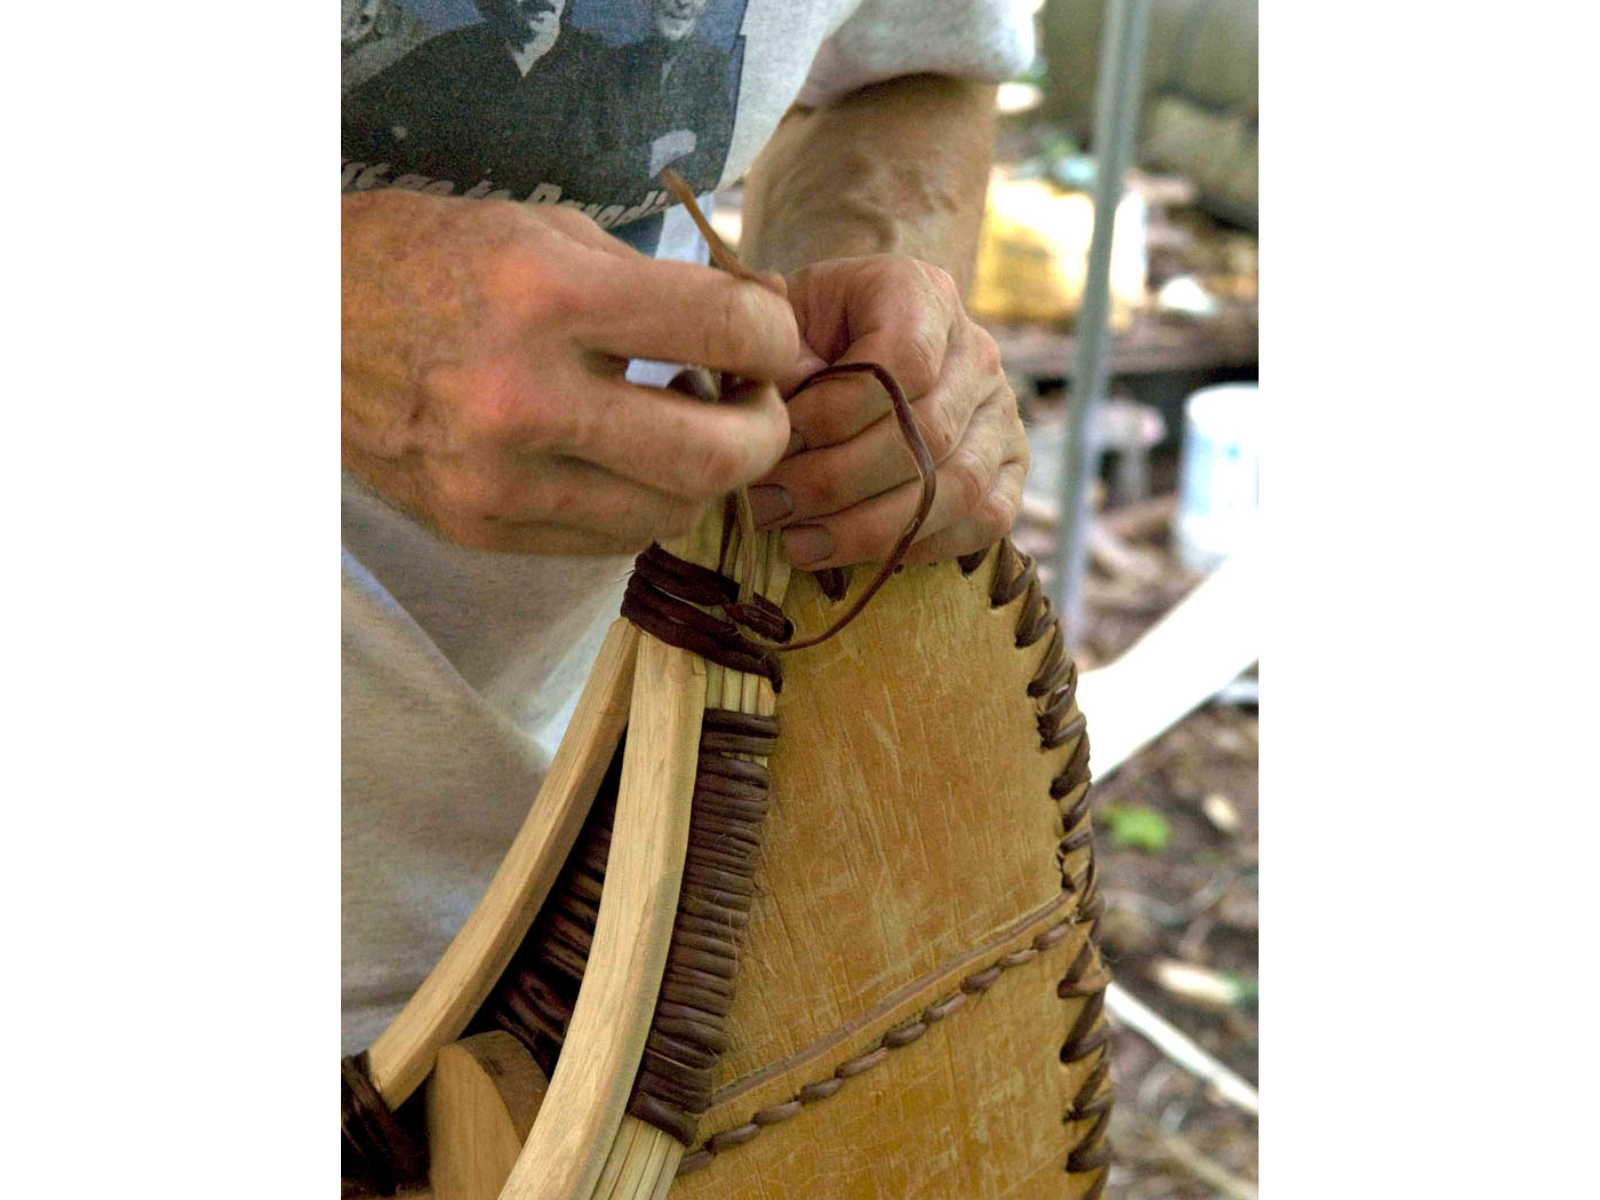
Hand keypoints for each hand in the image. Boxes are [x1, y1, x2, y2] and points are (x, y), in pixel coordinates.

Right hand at [342, 189, 798, 553]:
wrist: (299, 321)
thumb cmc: (431, 259)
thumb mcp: (545, 235)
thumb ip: (658, 284)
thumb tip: (761, 324)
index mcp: (548, 297)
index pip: (726, 333)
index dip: (778, 340)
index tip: (773, 341)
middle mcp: (525, 398)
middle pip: (715, 457)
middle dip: (766, 432)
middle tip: (758, 403)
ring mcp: (498, 479)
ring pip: (669, 515)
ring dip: (706, 476)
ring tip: (689, 427)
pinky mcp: (479, 527)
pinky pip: (609, 541)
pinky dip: (643, 503)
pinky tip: (630, 459)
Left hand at [748, 254, 1027, 568]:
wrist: (852, 346)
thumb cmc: (809, 335)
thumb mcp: (782, 319)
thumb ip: (778, 349)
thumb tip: (784, 400)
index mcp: (923, 295)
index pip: (901, 363)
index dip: (834, 413)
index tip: (774, 441)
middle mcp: (976, 352)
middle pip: (926, 434)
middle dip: (836, 481)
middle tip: (770, 505)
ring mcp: (1002, 412)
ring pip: (957, 486)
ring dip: (870, 528)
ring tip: (800, 543)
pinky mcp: (1011, 466)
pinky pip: (986, 519)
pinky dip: (922, 547)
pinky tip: (856, 555)